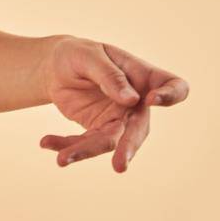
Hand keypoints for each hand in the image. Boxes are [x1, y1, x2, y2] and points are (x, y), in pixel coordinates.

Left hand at [38, 36, 188, 172]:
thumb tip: (132, 100)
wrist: (56, 67)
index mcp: (143, 77)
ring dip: (85, 151)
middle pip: (139, 128)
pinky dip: (65, 145)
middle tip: (119, 166)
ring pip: (109, 142)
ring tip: (62, 159)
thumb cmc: (78, 54)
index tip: (152, 100)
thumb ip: (109, 75)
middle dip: (128, 147)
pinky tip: (45, 143)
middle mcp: (137, 103)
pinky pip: (84, 143)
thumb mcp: (88, 55)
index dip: (170, 95)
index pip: (174, 86)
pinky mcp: (98, 130)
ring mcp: (119, 120)